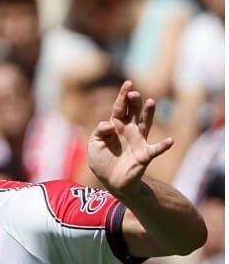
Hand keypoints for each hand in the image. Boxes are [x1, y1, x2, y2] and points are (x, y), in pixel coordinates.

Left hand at [88, 80, 173, 195]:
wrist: (111, 180)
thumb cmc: (102, 160)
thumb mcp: (94, 144)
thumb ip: (99, 131)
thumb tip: (110, 124)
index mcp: (116, 125)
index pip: (120, 107)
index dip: (123, 96)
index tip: (127, 83)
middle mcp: (130, 130)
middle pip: (134, 111)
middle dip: (135, 101)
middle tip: (134, 93)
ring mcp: (139, 141)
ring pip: (146, 124)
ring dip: (149, 113)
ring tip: (150, 102)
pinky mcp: (145, 155)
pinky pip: (156, 149)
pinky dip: (163, 145)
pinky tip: (169, 141)